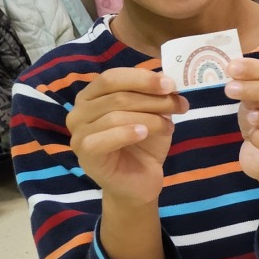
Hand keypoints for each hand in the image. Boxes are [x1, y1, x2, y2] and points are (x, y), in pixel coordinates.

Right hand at [65, 67, 185, 206]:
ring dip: (150, 119)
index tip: (171, 84)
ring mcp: (78, 133)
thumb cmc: (144, 143)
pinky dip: (127, 133)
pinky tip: (143, 134)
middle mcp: (79, 111)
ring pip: (115, 116)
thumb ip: (154, 95)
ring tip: (169, 127)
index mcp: (92, 95)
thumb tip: (166, 80)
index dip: (142, 78)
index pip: (112, 77)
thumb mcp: (153, 113)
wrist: (140, 180)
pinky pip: (104, 138)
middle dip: (154, 99)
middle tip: (180, 106)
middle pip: (118, 96)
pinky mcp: (84, 153)